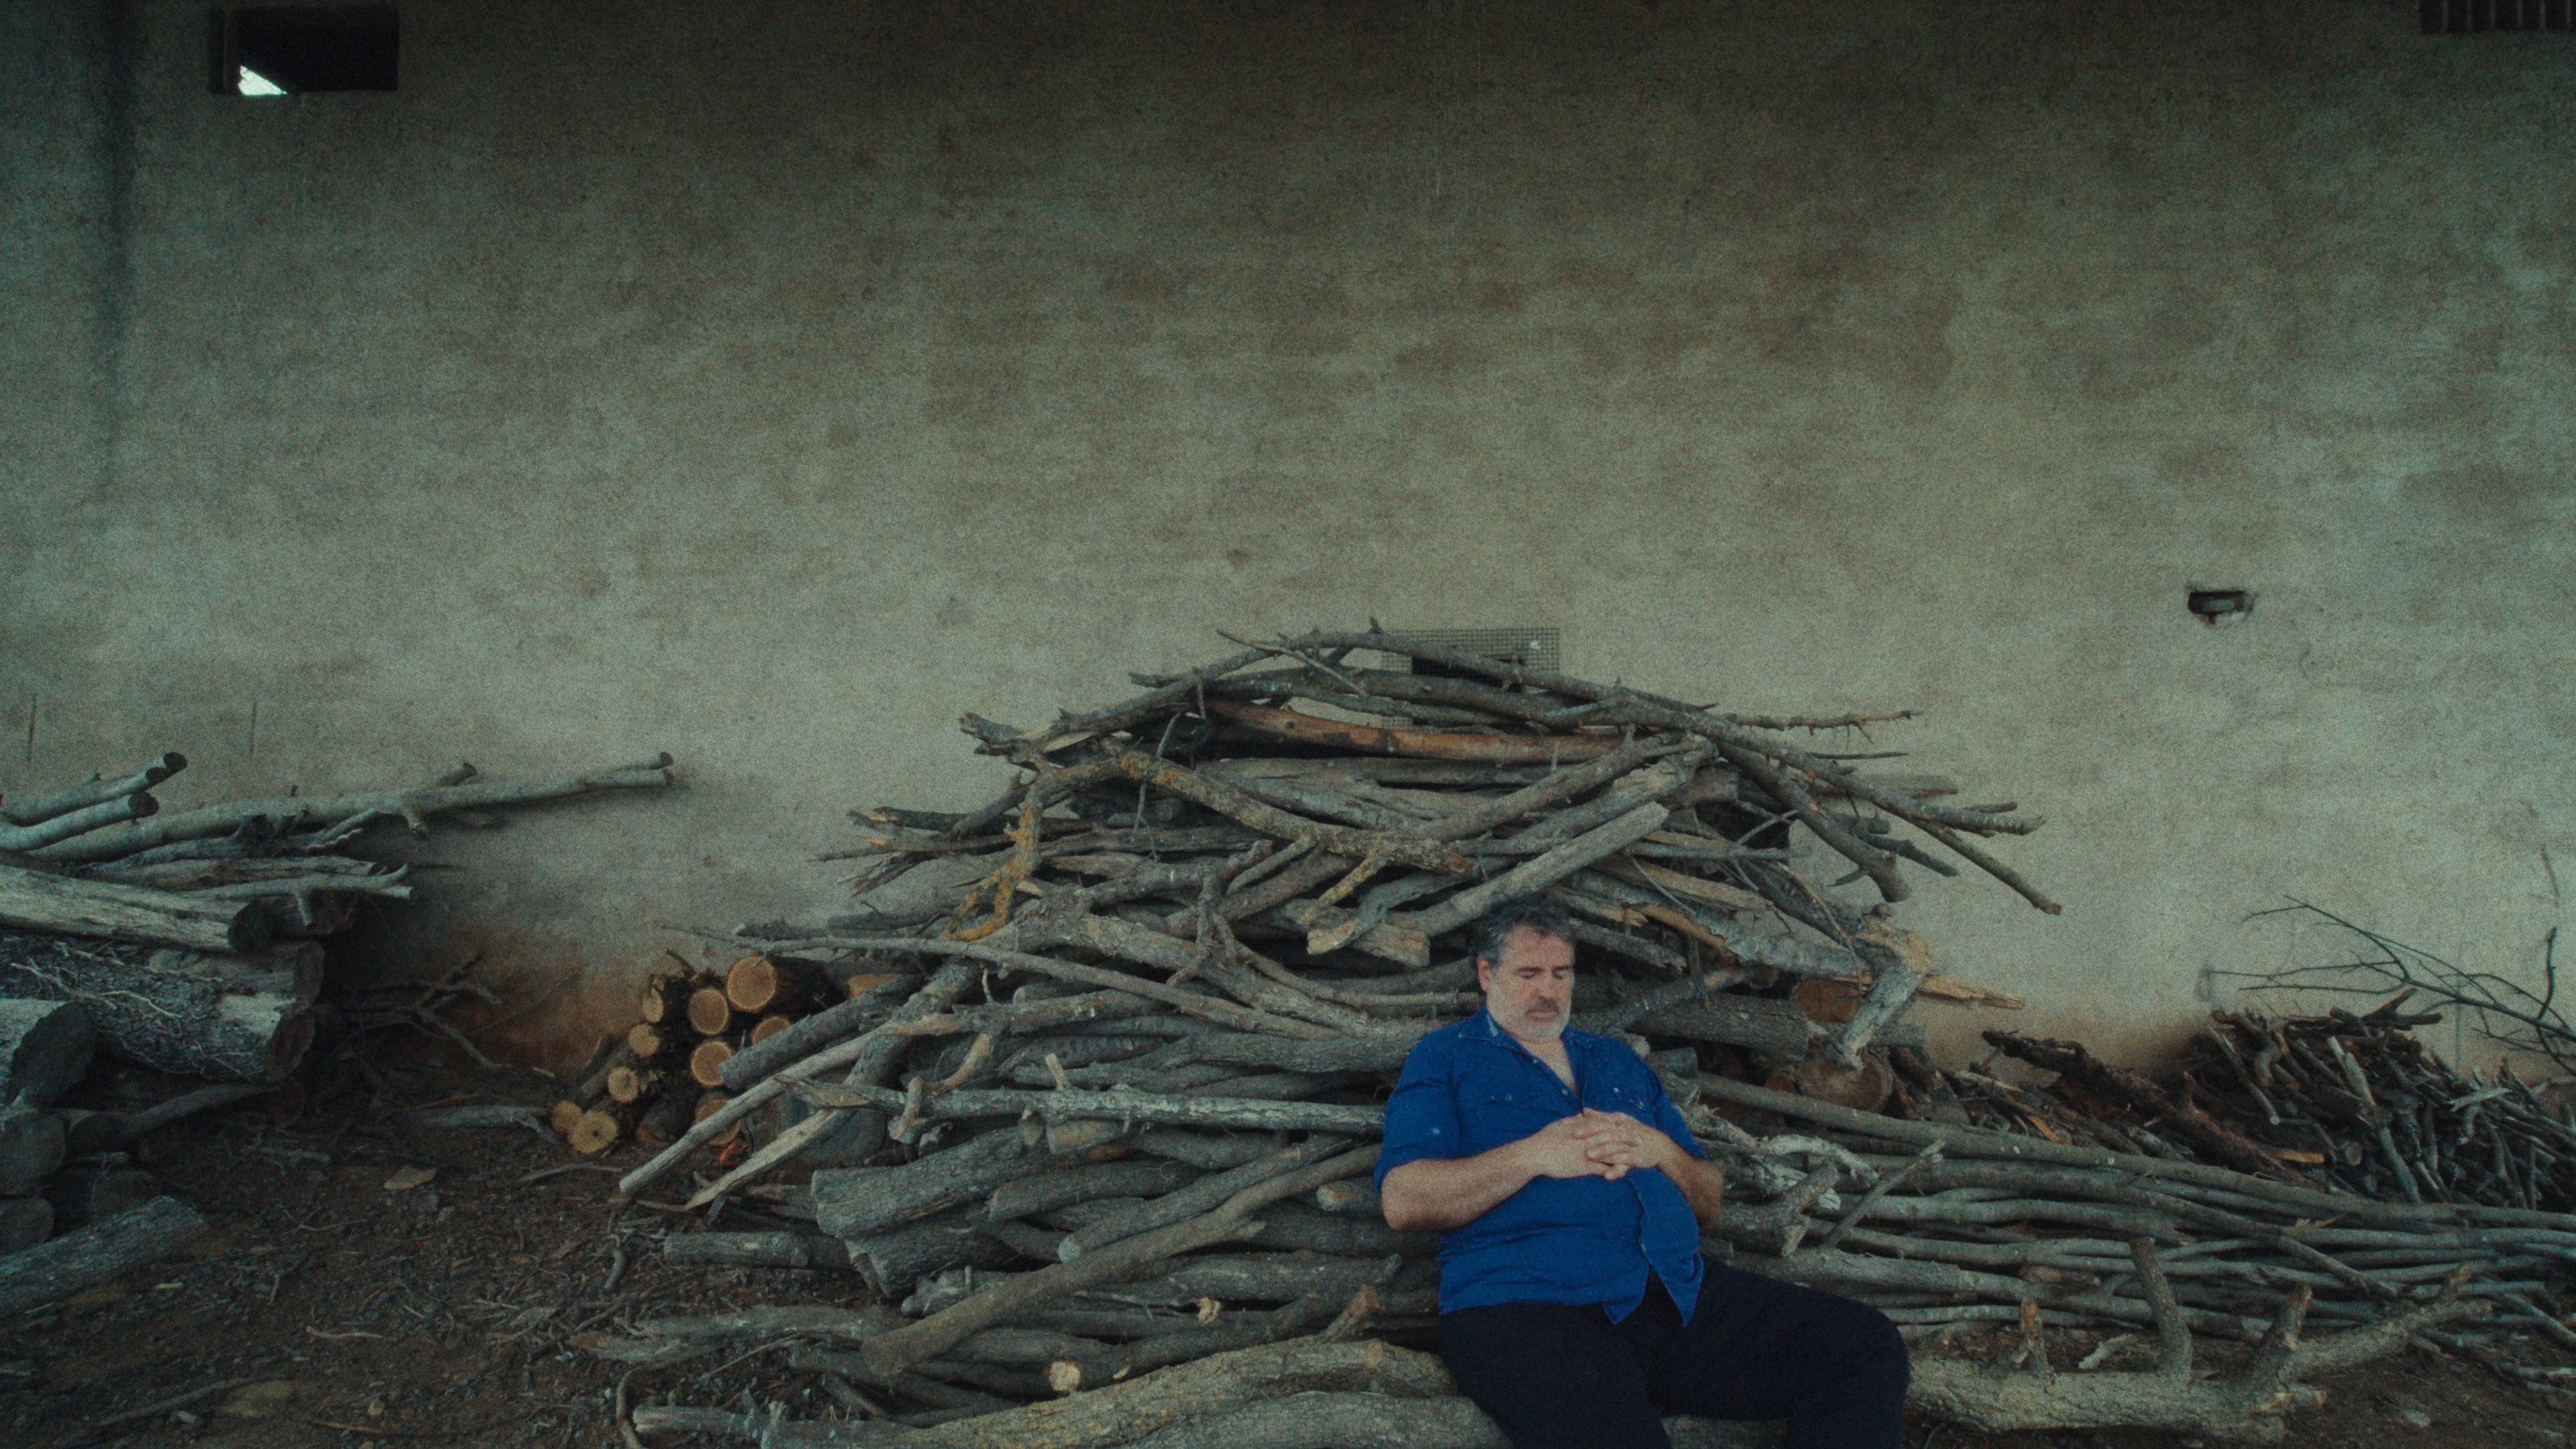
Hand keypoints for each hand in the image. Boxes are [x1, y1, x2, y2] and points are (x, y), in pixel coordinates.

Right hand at [1513, 1114, 1634, 1181]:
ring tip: (1636, 1156)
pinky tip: (1621, 1173)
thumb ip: (1574, 1121)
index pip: (1603, 1122)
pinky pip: (1602, 1168)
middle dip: (1626, 1137)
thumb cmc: (1544, 1139)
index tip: (1626, 1119)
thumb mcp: (1560, 1125)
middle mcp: (1587, 1139)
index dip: (1615, 1121)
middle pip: (1611, 1136)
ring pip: (1610, 1152)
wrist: (1535, 1154)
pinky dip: (1612, 1171)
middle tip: (1640, 1138)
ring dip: (1624, 1154)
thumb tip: (1583, 1116)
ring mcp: (1586, 1153)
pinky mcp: (1583, 1167)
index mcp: (1581, 1128)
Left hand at [1570, 1110, 1683, 1175]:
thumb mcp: (1620, 1122)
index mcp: (1618, 1123)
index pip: (1600, 1121)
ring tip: (1589, 1155)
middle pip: (1606, 1131)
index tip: (1570, 1125)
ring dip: (1602, 1151)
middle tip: (1574, 1137)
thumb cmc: (1635, 1131)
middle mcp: (1623, 1132)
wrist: (1659, 1145)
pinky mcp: (1637, 1158)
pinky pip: (1625, 1164)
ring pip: (1615, 1147)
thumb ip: (1601, 1117)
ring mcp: (1630, 1145)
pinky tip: (1607, 1176)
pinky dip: (1617, 1170)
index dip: (1586, 1123)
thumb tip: (1585, 1111)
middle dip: (1591, 1134)